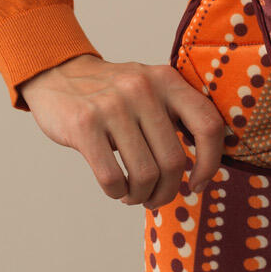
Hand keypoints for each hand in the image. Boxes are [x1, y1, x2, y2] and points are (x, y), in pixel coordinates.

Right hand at [18, 54, 225, 209]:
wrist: (59, 75)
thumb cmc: (114, 95)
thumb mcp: (151, 88)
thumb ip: (177, 114)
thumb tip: (204, 167)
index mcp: (168, 80)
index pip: (208, 124)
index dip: (211, 162)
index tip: (197, 183)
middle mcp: (144, 88)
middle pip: (174, 161)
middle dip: (166, 191)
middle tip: (155, 197)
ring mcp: (113, 105)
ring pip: (145, 174)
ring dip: (140, 195)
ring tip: (133, 193)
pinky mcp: (84, 124)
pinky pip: (112, 178)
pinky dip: (117, 192)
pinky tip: (116, 188)